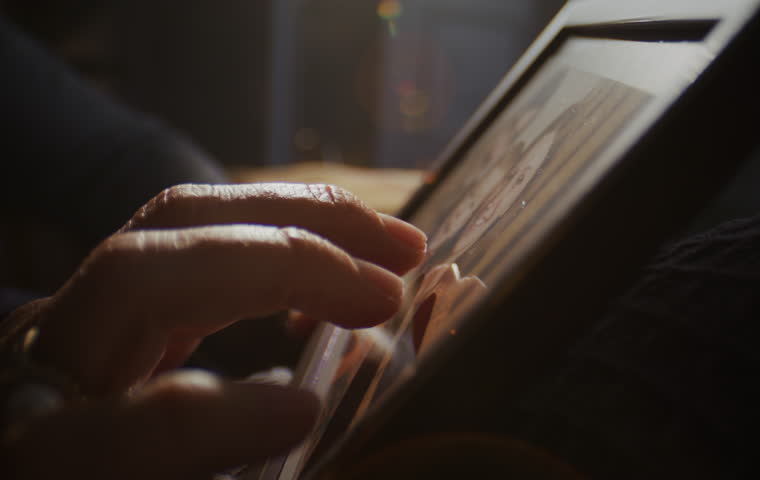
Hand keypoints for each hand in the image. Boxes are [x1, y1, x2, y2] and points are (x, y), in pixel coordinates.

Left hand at [1, 183, 425, 478]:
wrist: (36, 450)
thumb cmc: (99, 464)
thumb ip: (208, 460)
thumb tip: (302, 409)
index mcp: (43, 458)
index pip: (104, 432)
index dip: (210, 419)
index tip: (306, 410)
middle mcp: (48, 361)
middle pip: (138, 273)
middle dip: (282, 263)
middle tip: (391, 281)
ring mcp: (80, 308)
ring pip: (173, 219)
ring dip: (299, 218)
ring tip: (392, 244)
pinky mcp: (117, 284)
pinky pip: (195, 225)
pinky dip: (280, 225)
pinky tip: (336, 252)